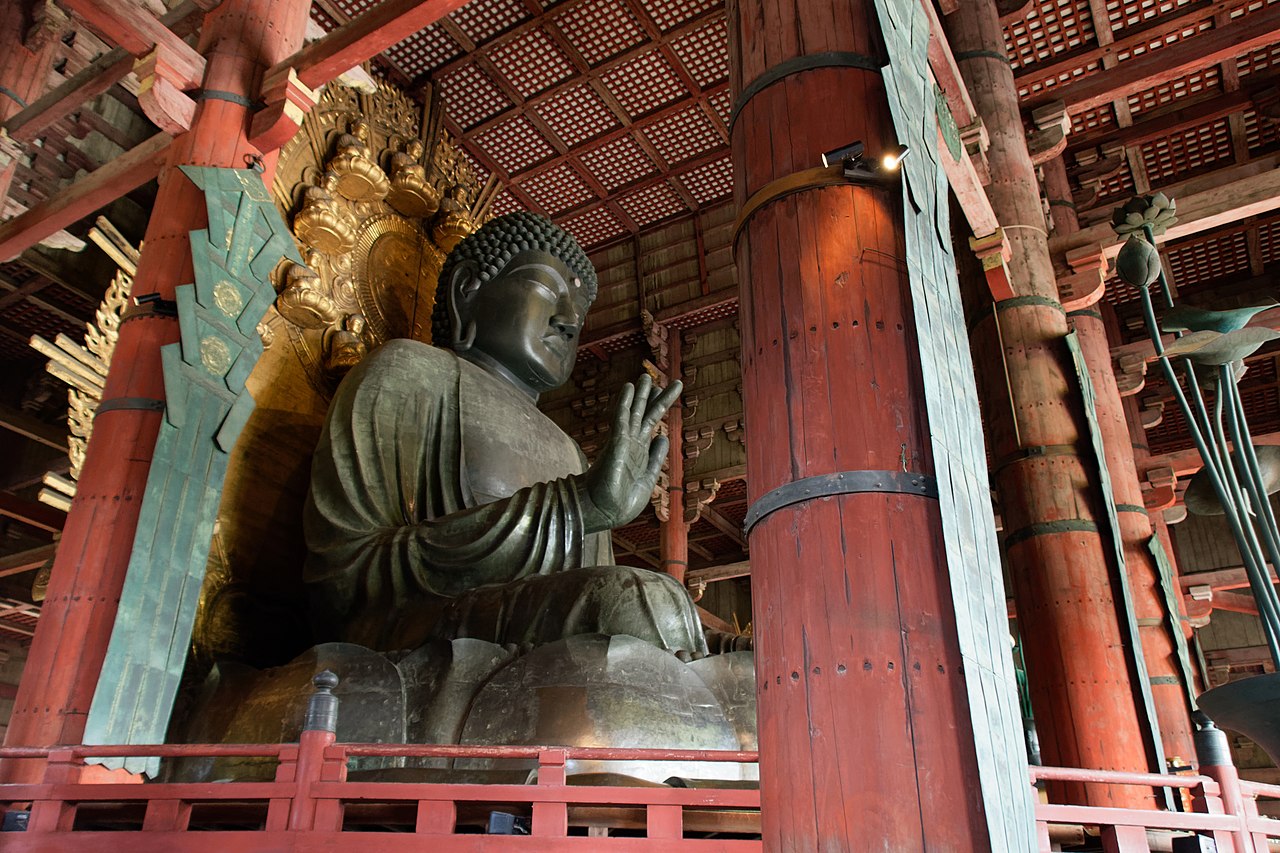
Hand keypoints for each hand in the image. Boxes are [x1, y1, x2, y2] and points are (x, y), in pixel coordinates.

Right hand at [577, 373, 681, 532]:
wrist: (606, 512)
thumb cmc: (623, 501)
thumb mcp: (648, 477)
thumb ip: (656, 457)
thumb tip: (663, 437)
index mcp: (640, 452)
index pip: (650, 424)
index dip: (657, 407)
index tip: (662, 392)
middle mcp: (632, 443)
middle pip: (644, 414)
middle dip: (651, 396)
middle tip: (655, 378)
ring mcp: (624, 442)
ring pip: (635, 412)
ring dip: (640, 394)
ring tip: (645, 376)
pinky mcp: (616, 443)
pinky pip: (622, 418)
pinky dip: (625, 402)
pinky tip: (629, 387)